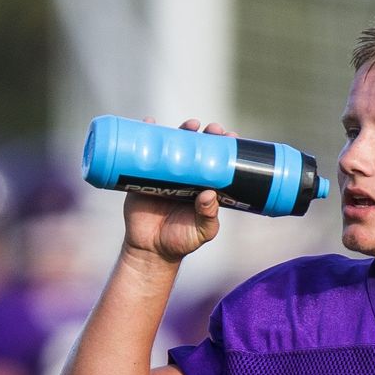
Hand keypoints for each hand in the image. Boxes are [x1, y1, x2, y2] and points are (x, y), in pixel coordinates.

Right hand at [123, 119, 229, 262]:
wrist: (150, 250)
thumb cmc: (181, 240)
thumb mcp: (201, 232)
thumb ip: (208, 216)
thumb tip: (210, 194)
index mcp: (204, 186)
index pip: (217, 162)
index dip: (224, 148)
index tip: (231, 137)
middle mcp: (186, 176)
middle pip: (198, 148)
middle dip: (207, 135)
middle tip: (213, 129)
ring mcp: (165, 173)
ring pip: (174, 145)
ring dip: (183, 130)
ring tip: (191, 125)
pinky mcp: (144, 175)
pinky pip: (144, 152)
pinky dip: (145, 134)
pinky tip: (149, 123)